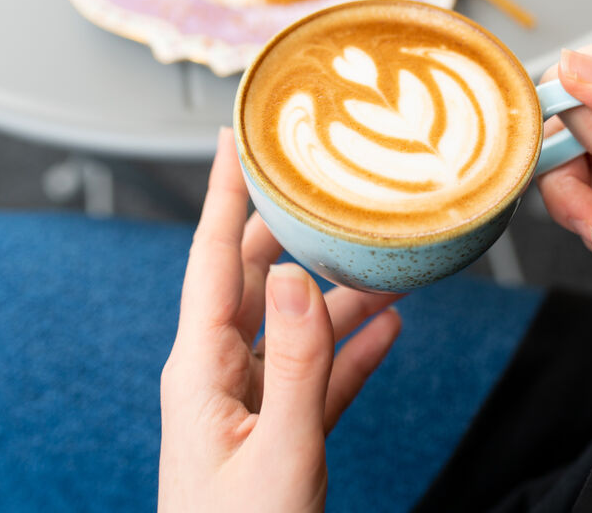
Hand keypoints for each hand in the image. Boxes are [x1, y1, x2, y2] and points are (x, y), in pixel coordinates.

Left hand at [158, 128, 401, 512]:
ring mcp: (250, 400)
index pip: (212, 256)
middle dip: (290, 228)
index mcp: (201, 366)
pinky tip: (390, 330)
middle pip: (256, 277)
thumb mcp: (278, 453)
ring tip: (382, 259)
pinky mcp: (279, 429)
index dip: (224, 192)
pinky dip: (352, 349)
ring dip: (337, 292)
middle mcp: (220, 371)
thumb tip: (297, 279)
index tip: (233, 137)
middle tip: (322, 183)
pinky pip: (318, 373)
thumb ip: (296, 365)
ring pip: (295, 323)